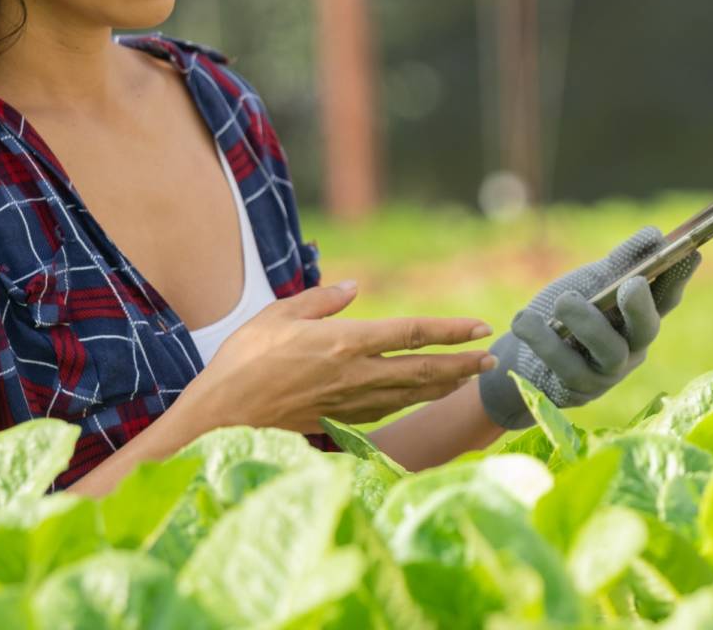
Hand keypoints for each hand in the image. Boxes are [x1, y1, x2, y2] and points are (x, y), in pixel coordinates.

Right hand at [182, 281, 497, 432]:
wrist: (220, 417)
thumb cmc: (243, 360)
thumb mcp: (277, 315)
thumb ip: (320, 300)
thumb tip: (354, 289)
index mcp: (344, 343)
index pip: (412, 333)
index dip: (451, 330)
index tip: (480, 327)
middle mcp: (355, 375)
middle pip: (423, 371)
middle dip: (462, 364)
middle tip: (491, 360)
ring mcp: (349, 403)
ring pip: (410, 395)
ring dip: (444, 385)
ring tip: (468, 377)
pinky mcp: (338, 422)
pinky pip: (386, 411)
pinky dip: (412, 403)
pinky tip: (421, 398)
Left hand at [476, 227, 700, 429]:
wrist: (524, 354)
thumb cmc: (567, 312)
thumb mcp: (592, 282)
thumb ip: (621, 262)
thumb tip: (654, 235)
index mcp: (639, 317)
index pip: (666, 298)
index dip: (679, 278)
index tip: (690, 252)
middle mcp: (631, 347)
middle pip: (646, 330)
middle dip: (641, 307)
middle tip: (631, 284)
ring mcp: (607, 372)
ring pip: (608, 351)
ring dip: (586, 322)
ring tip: (563, 300)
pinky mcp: (577, 389)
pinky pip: (564, 365)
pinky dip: (542, 338)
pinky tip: (524, 319)